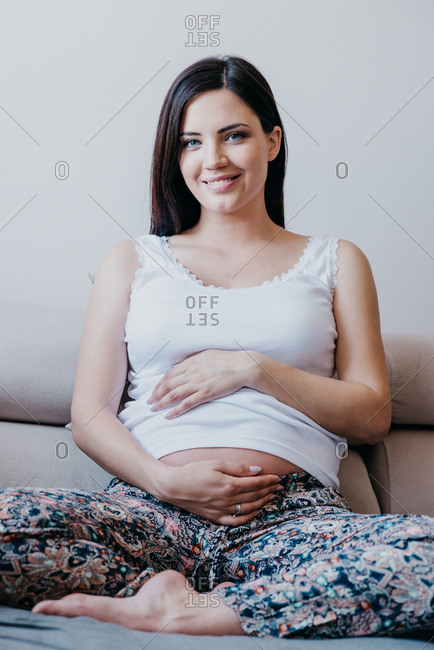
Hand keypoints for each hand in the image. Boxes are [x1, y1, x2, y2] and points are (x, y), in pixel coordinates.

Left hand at [147, 349, 255, 418]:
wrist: (242, 366)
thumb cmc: (227, 359)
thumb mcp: (206, 354)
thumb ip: (191, 361)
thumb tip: (178, 366)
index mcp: (191, 363)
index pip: (169, 374)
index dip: (159, 384)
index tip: (154, 391)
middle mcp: (191, 373)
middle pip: (168, 385)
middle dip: (156, 394)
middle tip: (149, 402)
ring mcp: (198, 383)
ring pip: (173, 395)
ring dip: (161, 403)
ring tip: (154, 410)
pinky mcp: (205, 393)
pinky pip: (186, 404)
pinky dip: (175, 411)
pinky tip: (169, 416)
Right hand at [154, 461, 282, 525]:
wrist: (172, 486)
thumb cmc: (193, 471)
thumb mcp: (215, 463)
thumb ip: (237, 467)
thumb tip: (257, 470)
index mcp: (229, 485)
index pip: (255, 483)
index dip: (268, 481)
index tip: (278, 478)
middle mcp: (227, 500)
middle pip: (254, 496)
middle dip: (269, 491)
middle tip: (279, 487)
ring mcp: (221, 510)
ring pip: (248, 509)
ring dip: (262, 503)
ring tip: (271, 497)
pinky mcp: (215, 517)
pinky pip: (236, 521)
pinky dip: (248, 518)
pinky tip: (255, 512)